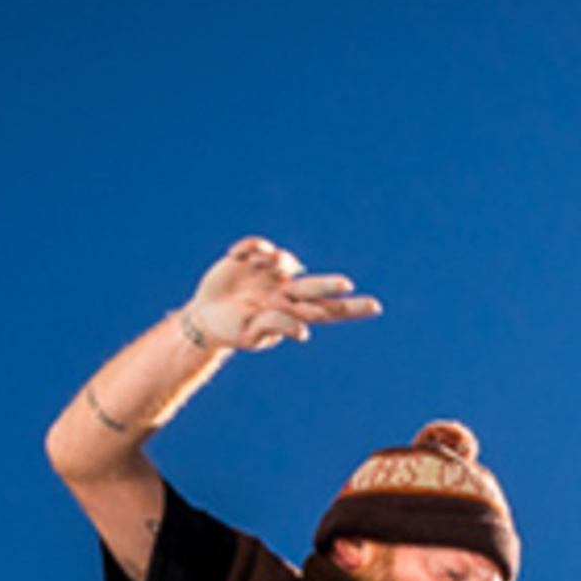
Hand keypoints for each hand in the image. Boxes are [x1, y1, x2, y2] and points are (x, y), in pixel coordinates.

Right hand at [183, 236, 380, 352]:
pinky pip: (259, 245)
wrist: (204, 319)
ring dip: (276, 261)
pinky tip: (236, 256)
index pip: (328, 311)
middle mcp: (286, 291)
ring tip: (259, 263)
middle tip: (347, 285)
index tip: (376, 307)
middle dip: (330, 285)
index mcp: (292, 312)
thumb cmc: (233, 330)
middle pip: (315, 287)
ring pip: (286, 260)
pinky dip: (251, 248)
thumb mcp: (253, 335)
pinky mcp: (252, 259)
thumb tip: (305, 332)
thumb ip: (278, 328)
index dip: (351, 308)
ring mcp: (270, 274)